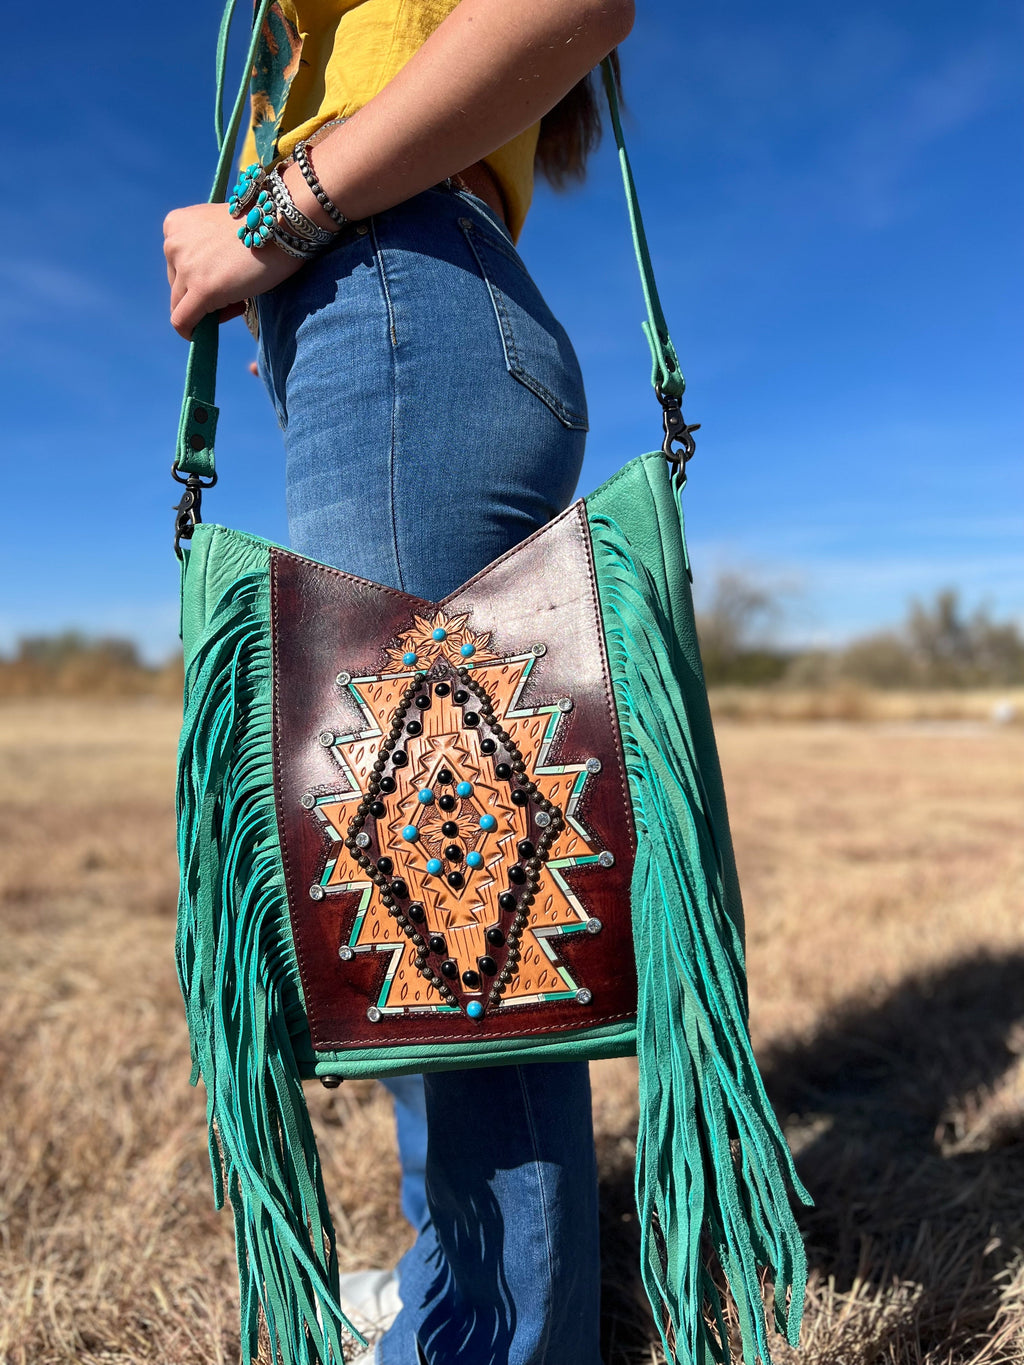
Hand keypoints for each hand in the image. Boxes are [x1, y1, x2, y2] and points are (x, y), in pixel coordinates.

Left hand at [163, 202, 304, 339]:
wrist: (283, 222)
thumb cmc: (263, 225)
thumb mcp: (222, 230)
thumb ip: (206, 250)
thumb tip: (207, 287)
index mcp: (176, 224)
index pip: (176, 265)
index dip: (199, 278)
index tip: (226, 278)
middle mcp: (173, 243)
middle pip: (177, 286)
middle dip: (202, 295)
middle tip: (237, 293)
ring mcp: (185, 268)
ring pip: (181, 306)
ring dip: (206, 310)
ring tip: (238, 300)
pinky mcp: (201, 290)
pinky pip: (183, 322)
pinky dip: (190, 332)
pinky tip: (203, 335)